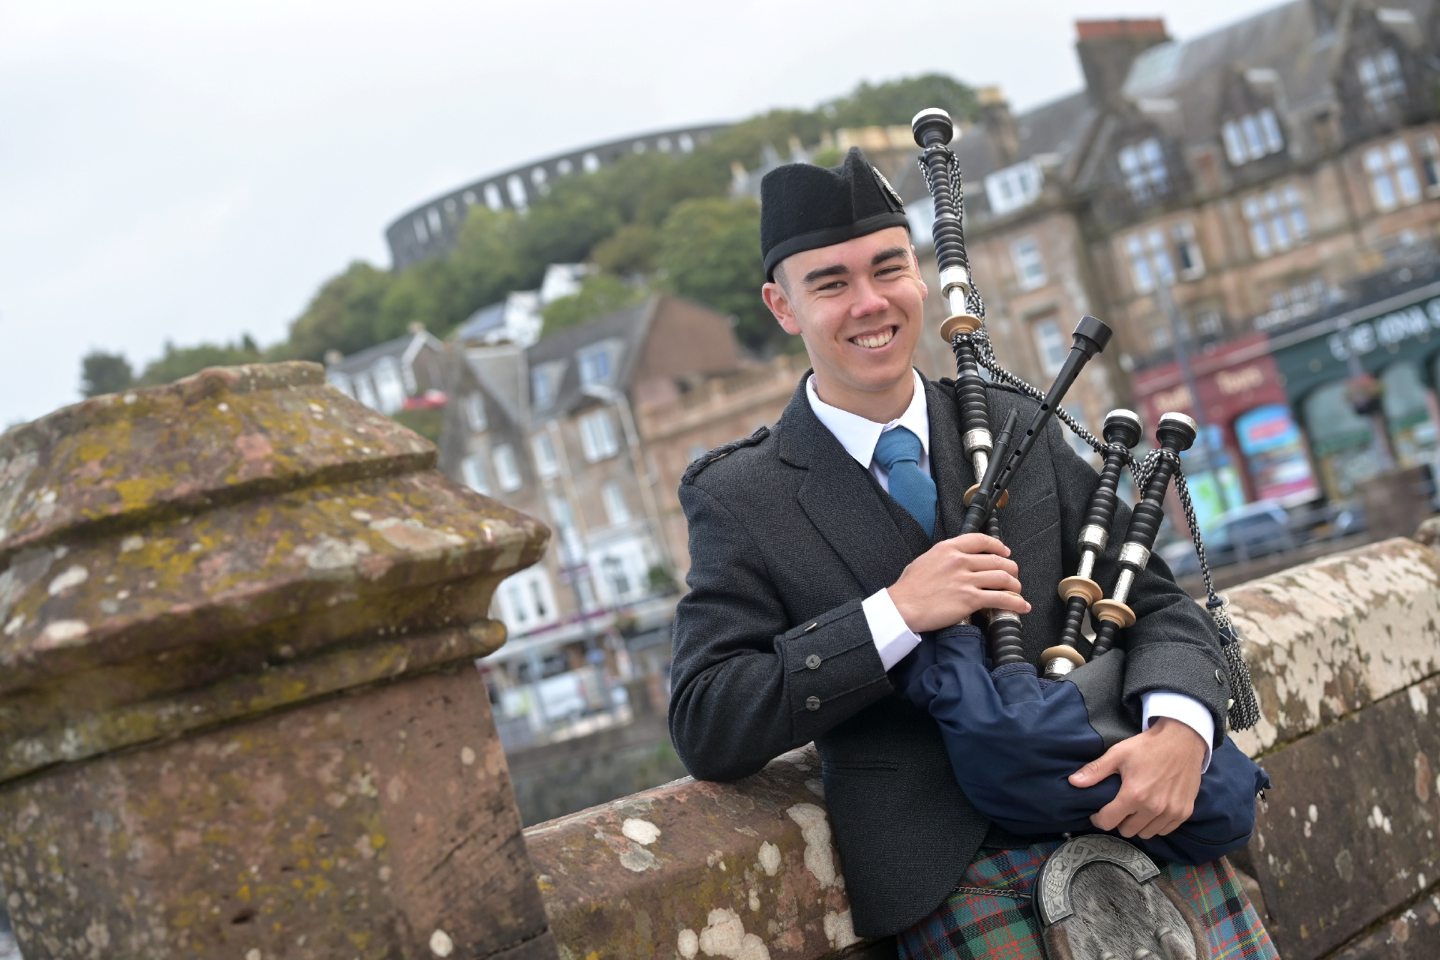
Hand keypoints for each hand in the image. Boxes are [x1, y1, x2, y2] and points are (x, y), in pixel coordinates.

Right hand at [888, 533, 1028, 632]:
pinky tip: (1022, 606)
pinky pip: (1001, 599)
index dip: (999, 546)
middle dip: (1010, 568)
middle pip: (997, 560)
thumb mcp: (924, 561)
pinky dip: (1016, 603)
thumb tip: (955, 561)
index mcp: (949, 548)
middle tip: (1013, 575)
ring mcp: (966, 580)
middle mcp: (960, 561)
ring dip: (1015, 585)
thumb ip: (943, 557)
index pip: (981, 540)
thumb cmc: (908, 588)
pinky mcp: (970, 600)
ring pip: (1003, 578)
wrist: (902, 606)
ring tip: (1017, 591)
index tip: (1005, 551)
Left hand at [1068, 717, 1204, 838]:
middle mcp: (1153, 808)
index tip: (1098, 814)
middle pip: (1127, 831)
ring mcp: (1171, 812)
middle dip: (1119, 821)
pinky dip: (1156, 824)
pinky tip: (1152, 810)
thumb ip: (1095, 770)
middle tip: (1119, 808)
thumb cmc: (1148, 746)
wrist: (1183, 741)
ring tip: (1136, 809)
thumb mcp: (1118, 754)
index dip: (1099, 819)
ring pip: (1146, 833)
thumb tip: (1073, 782)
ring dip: (1138, 825)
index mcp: (1134, 795)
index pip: (1109, 822)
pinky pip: (1165, 830)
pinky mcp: (1184, 812)